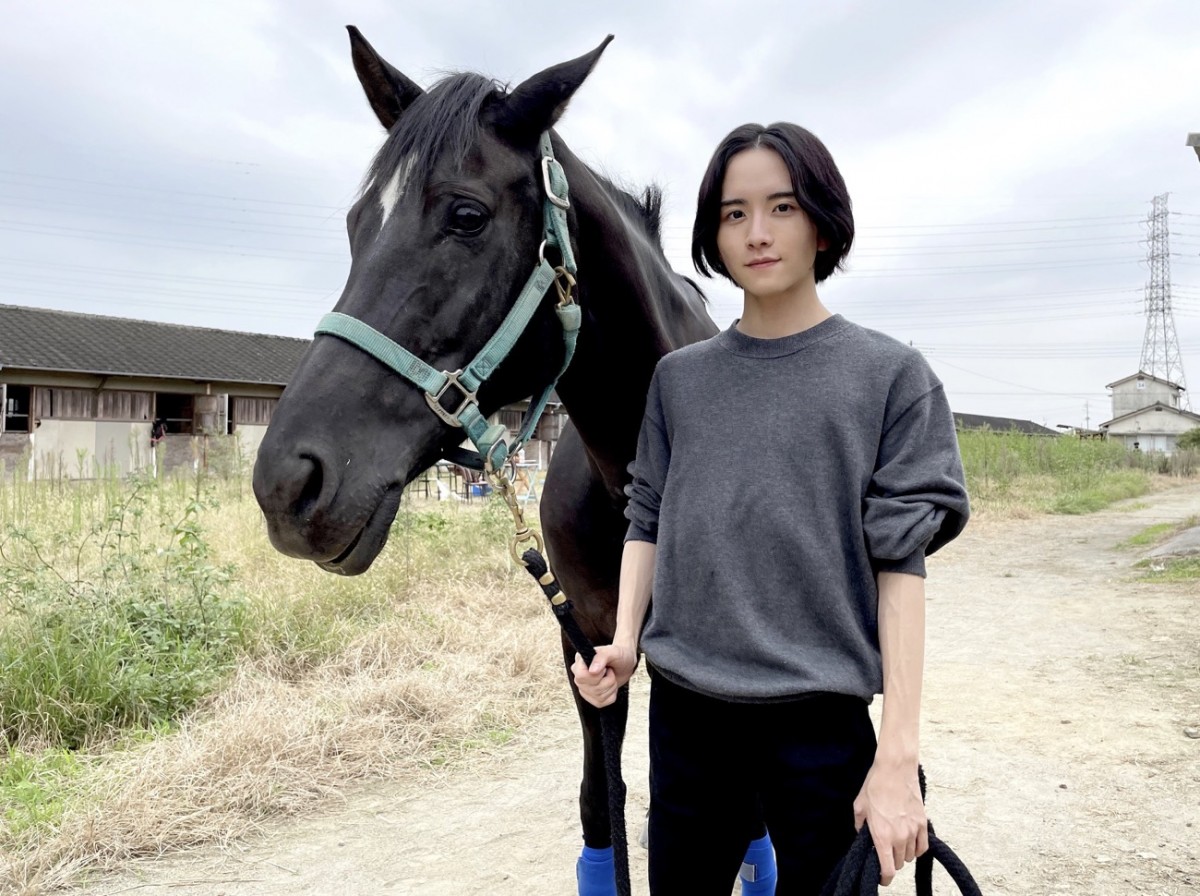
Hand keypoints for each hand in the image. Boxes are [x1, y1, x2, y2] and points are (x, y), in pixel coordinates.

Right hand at [571, 644, 637, 707]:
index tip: (604, 668)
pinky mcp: (592, 698)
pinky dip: (611, 695)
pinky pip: (602, 702)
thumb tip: (592, 671)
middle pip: (590, 688)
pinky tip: (611, 685)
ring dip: (611, 686)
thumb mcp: (612, 651)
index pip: (581, 676)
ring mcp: (584, 689)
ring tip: (611, 676)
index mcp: (580, 662)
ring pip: (598, 697)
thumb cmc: (618, 655)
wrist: (625, 663)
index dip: (596, 675)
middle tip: (610, 671)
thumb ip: (601, 657)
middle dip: (607, 680)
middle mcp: (579, 676)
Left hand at [853, 760, 928, 885]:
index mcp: (882, 836)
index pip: (887, 869)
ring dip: (902, 853)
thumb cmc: (875, 785)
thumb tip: (862, 836)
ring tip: (896, 841)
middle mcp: (899, 837)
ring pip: (909, 856)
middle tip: (884, 849)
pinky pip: (922, 847)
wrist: (895, 769)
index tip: (882, 878)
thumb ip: (860, 826)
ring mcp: (913, 831)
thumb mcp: (859, 806)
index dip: (884, 878)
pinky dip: (916, 848)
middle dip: (890, 860)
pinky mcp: (923, 823)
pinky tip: (910, 842)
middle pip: (898, 863)